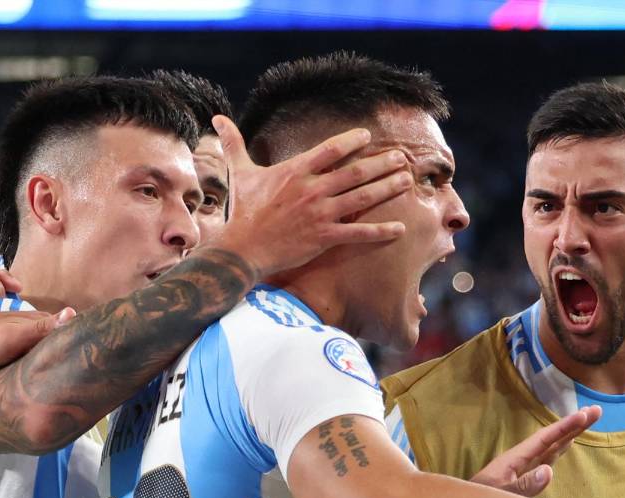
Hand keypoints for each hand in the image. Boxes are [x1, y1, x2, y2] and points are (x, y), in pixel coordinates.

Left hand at [0, 308, 74, 371]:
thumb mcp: (16, 335)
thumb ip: (43, 326)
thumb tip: (73, 313)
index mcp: (32, 319)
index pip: (63, 323)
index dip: (77, 331)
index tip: (93, 343)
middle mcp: (25, 322)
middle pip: (52, 330)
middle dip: (65, 338)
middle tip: (80, 355)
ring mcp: (14, 332)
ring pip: (39, 338)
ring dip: (49, 345)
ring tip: (61, 359)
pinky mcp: (4, 342)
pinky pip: (27, 345)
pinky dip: (34, 350)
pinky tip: (35, 360)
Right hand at [212, 114, 410, 277]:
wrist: (242, 249)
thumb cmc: (243, 212)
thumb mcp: (240, 174)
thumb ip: (234, 144)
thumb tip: (218, 120)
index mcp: (295, 171)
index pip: (330, 149)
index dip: (352, 141)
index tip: (368, 136)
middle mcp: (312, 189)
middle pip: (355, 172)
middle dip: (382, 163)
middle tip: (402, 157)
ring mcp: (320, 214)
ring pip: (362, 198)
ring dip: (387, 188)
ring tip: (407, 180)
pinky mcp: (324, 238)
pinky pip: (358, 233)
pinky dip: (380, 231)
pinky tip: (400, 228)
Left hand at [471, 406, 601, 496]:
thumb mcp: (500, 496)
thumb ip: (523, 486)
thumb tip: (550, 471)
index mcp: (515, 459)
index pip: (545, 439)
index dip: (565, 427)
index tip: (585, 414)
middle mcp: (520, 460)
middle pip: (551, 439)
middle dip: (573, 425)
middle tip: (597, 411)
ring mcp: (520, 470)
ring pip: (550, 448)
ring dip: (568, 435)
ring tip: (586, 421)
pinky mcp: (520, 481)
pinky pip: (544, 462)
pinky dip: (558, 451)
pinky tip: (564, 447)